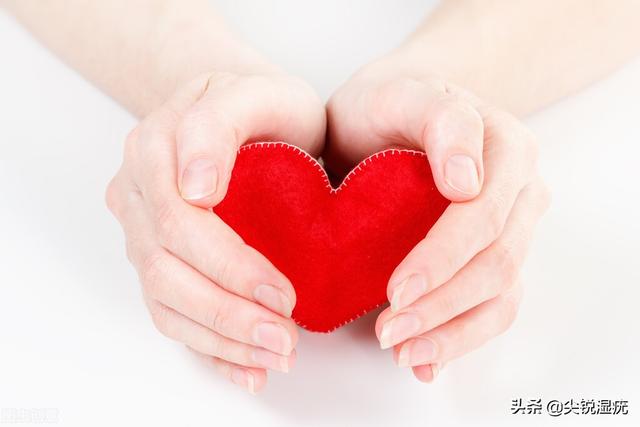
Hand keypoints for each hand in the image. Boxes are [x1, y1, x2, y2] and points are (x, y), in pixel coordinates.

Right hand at [106, 70, 325, 392]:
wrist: (248, 114)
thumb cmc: (264, 106)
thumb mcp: (258, 93)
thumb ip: (219, 125)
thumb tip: (194, 188)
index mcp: (154, 148)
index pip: (180, 221)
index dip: (230, 265)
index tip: (283, 293)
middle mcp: (137, 194)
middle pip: (167, 269)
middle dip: (227, 313)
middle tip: (285, 338)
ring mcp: (141, 231)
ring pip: (165, 300)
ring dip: (220, 338)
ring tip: (274, 357)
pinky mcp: (158, 260)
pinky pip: (171, 313)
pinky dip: (208, 347)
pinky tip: (246, 368)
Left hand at [326, 56, 549, 381]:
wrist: (390, 112)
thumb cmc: (389, 105)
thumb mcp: (403, 95)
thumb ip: (442, 123)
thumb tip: (469, 181)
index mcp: (507, 150)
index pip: (482, 217)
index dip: (442, 260)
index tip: (396, 290)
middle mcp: (520, 193)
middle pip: (496, 263)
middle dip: (443, 306)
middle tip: (388, 331)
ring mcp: (512, 228)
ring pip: (501, 294)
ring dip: (455, 332)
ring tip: (405, 353)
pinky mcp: (493, 254)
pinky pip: (493, 304)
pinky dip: (462, 335)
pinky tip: (426, 359)